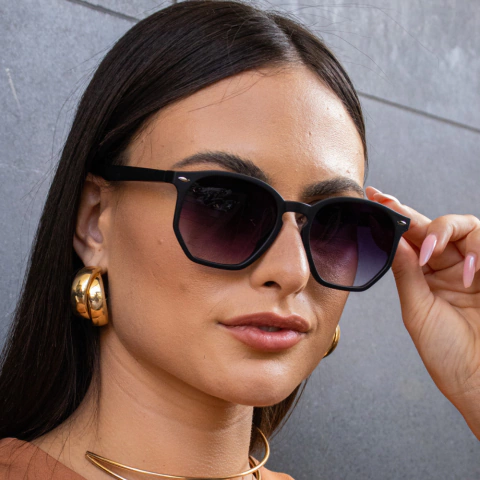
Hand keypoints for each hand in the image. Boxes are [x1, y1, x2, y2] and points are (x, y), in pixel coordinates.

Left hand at [366, 186, 479, 439]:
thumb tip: (391, 238)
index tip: (374, 198)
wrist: (479, 380)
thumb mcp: (418, 308)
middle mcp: (449, 267)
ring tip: (434, 257)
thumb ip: (407, 272)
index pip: (409, 238)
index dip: (394, 216)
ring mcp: (475, 267)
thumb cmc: (448, 352)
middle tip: (389, 205)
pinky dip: (476, 251)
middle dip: (412, 214)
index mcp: (425, 276)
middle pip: (433, 225)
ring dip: (446, 234)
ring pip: (464, 226)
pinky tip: (468, 272)